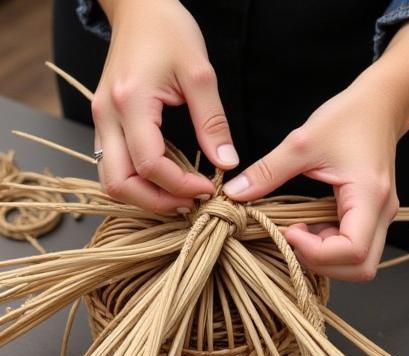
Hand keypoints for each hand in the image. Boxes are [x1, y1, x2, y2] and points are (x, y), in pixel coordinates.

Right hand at [92, 0, 237, 213]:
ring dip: (145, 197)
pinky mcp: (105, 121)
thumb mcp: (200, 74)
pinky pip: (114, 166)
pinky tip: (168, 180)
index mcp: (130, 102)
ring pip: (111, 180)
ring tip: (181, 196)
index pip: (149, 165)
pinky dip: (138, 182)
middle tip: (191, 202)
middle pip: (118, 183)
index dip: (180, 186)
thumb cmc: (169, 30)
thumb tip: (227, 164)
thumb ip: (213, 123)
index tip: (209, 188)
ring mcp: (101, 119)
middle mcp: (107, 115)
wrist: (138, 6)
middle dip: (157, 202)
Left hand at [221, 19, 408, 281]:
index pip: (352, 251)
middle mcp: (383, 214)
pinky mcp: (376, 218)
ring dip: (329, 259)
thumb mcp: (302, 142)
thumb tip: (235, 194)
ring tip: (302, 233)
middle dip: (324, 263)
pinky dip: (333, 249)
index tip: (291, 231)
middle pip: (361, 268)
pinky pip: (358, 250)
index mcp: (369, 197)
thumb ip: (267, 172)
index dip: (319, 252)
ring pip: (361, 265)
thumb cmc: (347, 118)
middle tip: (295, 238)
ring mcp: (383, 219)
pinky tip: (313, 227)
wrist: (381, 106)